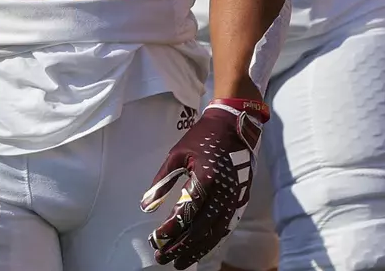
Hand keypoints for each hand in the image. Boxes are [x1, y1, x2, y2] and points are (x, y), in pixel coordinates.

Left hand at [141, 97, 267, 267]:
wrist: (234, 126)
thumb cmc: (202, 138)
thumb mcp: (177, 154)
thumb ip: (162, 181)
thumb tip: (145, 205)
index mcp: (207, 178)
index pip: (187, 211)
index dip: (172, 228)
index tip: (157, 239)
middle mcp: (223, 192)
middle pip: (201, 227)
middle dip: (182, 246)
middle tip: (163, 259)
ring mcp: (234, 199)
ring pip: (215, 232)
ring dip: (197, 249)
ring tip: (180, 262)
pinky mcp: (239, 201)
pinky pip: (225, 227)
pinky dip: (211, 240)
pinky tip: (199, 250)